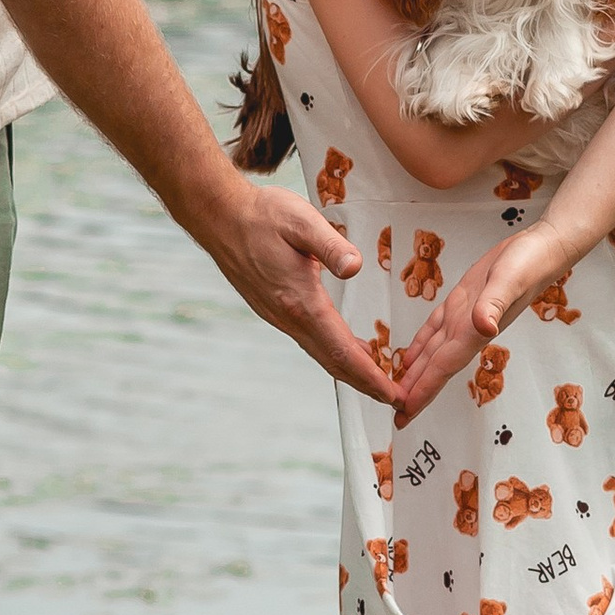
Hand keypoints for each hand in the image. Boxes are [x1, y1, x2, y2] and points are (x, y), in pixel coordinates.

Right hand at [206, 179, 395, 401]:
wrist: (218, 217)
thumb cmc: (261, 214)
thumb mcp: (301, 221)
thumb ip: (331, 245)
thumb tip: (354, 266)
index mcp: (300, 301)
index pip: (342, 350)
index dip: (371, 376)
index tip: (394, 395)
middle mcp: (288, 316)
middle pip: (333, 362)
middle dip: (366, 383)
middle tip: (396, 399)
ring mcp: (278, 315)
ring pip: (320, 353)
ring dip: (350, 370)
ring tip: (379, 380)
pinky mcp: (274, 309)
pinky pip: (310, 340)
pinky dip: (334, 352)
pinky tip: (349, 347)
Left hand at [389, 223, 572, 420]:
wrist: (543, 248)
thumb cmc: (530, 263)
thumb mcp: (510, 280)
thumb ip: (495, 305)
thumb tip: (485, 328)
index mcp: (473, 329)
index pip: (442, 367)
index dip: (423, 391)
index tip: (405, 414)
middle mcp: (466, 329)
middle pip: (434, 368)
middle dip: (415, 392)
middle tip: (395, 416)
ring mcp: (463, 317)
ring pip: (432, 352)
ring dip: (416, 374)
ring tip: (398, 394)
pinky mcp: (461, 301)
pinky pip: (434, 329)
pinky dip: (421, 345)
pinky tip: (412, 357)